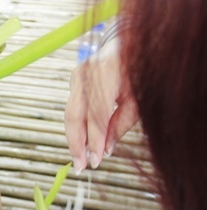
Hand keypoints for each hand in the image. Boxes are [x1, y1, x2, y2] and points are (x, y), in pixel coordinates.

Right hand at [65, 38, 137, 171]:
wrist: (131, 43)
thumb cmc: (140, 70)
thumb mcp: (139, 97)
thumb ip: (121, 123)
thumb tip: (106, 150)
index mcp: (107, 71)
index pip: (96, 112)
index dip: (95, 139)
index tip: (97, 160)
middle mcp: (86, 72)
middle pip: (75, 114)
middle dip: (77, 143)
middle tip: (81, 167)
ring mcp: (77, 75)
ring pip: (70, 114)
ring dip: (74, 139)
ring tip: (79, 161)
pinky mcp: (75, 80)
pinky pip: (72, 109)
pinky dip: (77, 128)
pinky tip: (81, 145)